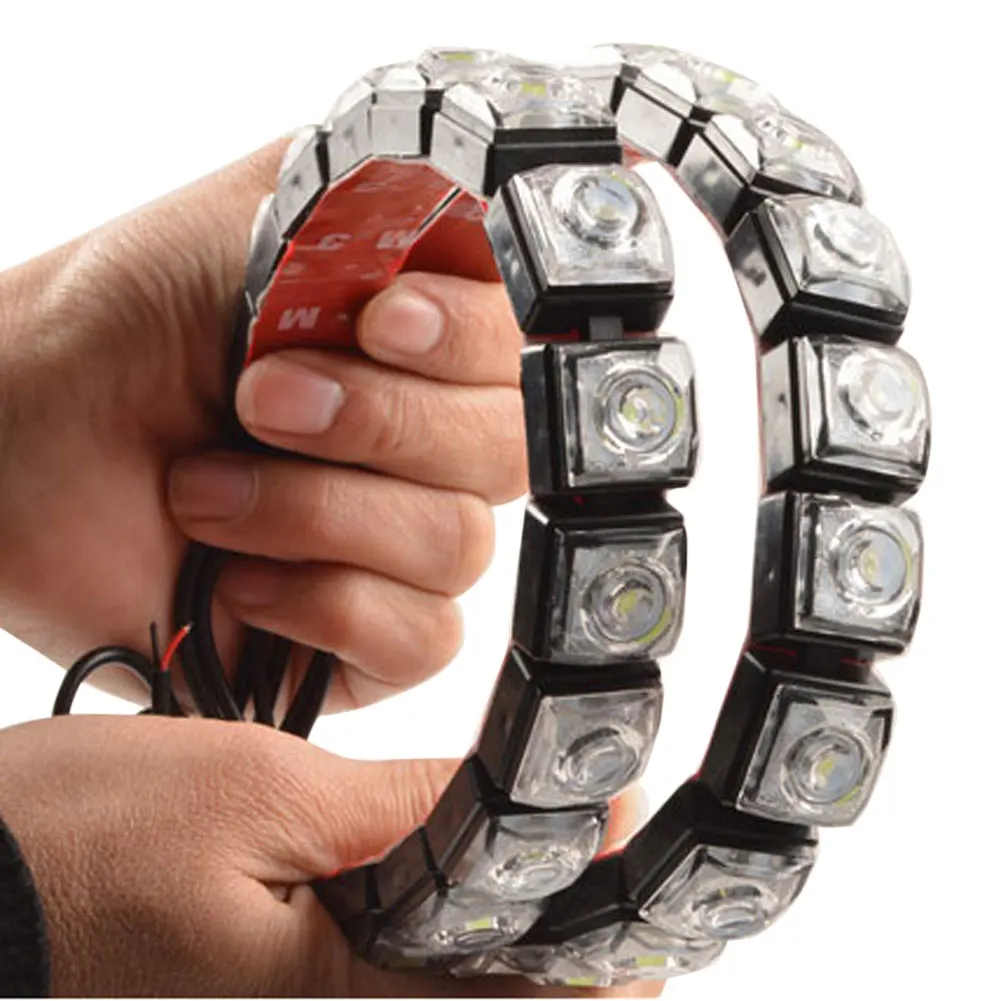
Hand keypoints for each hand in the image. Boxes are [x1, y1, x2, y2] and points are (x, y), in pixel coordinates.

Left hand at [0, 140, 526, 708]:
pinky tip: (238, 579)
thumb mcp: (241, 226)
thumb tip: (469, 211)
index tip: (378, 320)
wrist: (12, 446)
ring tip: (204, 491)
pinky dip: (326, 605)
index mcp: (416, 343)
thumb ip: (369, 209)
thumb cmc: (116, 327)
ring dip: (318, 513)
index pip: (520, 346)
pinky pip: (422, 637)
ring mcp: (400, 543)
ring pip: (458, 546)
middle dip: (378, 424)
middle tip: (258, 399)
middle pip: (505, 453)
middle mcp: (423, 442)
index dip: (468, 341)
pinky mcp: (366, 635)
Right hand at [0, 716, 645, 996]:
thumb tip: (508, 800)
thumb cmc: (74, 851)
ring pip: (437, 988)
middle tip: (590, 835)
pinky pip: (378, 979)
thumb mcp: (256, 796)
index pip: (525, 998)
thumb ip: (396, 809)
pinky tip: (433, 877)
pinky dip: (428, 933)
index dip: (603, 930)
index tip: (627, 842)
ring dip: (494, 927)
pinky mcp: (267, 997)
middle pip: (491, 1000)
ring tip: (527, 845)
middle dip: (560, 931)